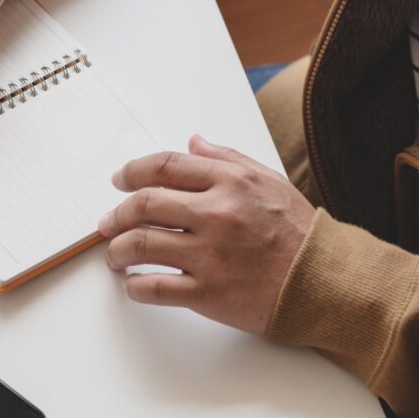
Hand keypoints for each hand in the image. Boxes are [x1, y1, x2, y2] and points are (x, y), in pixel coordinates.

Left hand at [97, 135, 315, 334]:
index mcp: (229, 182)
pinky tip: (132, 284)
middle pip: (143, 204)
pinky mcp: (208, 293)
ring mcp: (210, 255)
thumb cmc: (299, 233)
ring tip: (114, 254)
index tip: (118, 180)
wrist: (328, 283)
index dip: (132, 172)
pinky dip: (134, 286)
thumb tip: (192, 142)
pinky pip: (154, 287)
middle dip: (115, 214)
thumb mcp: (269, 181)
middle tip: (106, 222)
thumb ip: (227, 159)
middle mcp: (216, 214)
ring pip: (140, 244)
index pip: (163, 167)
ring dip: (117, 250)